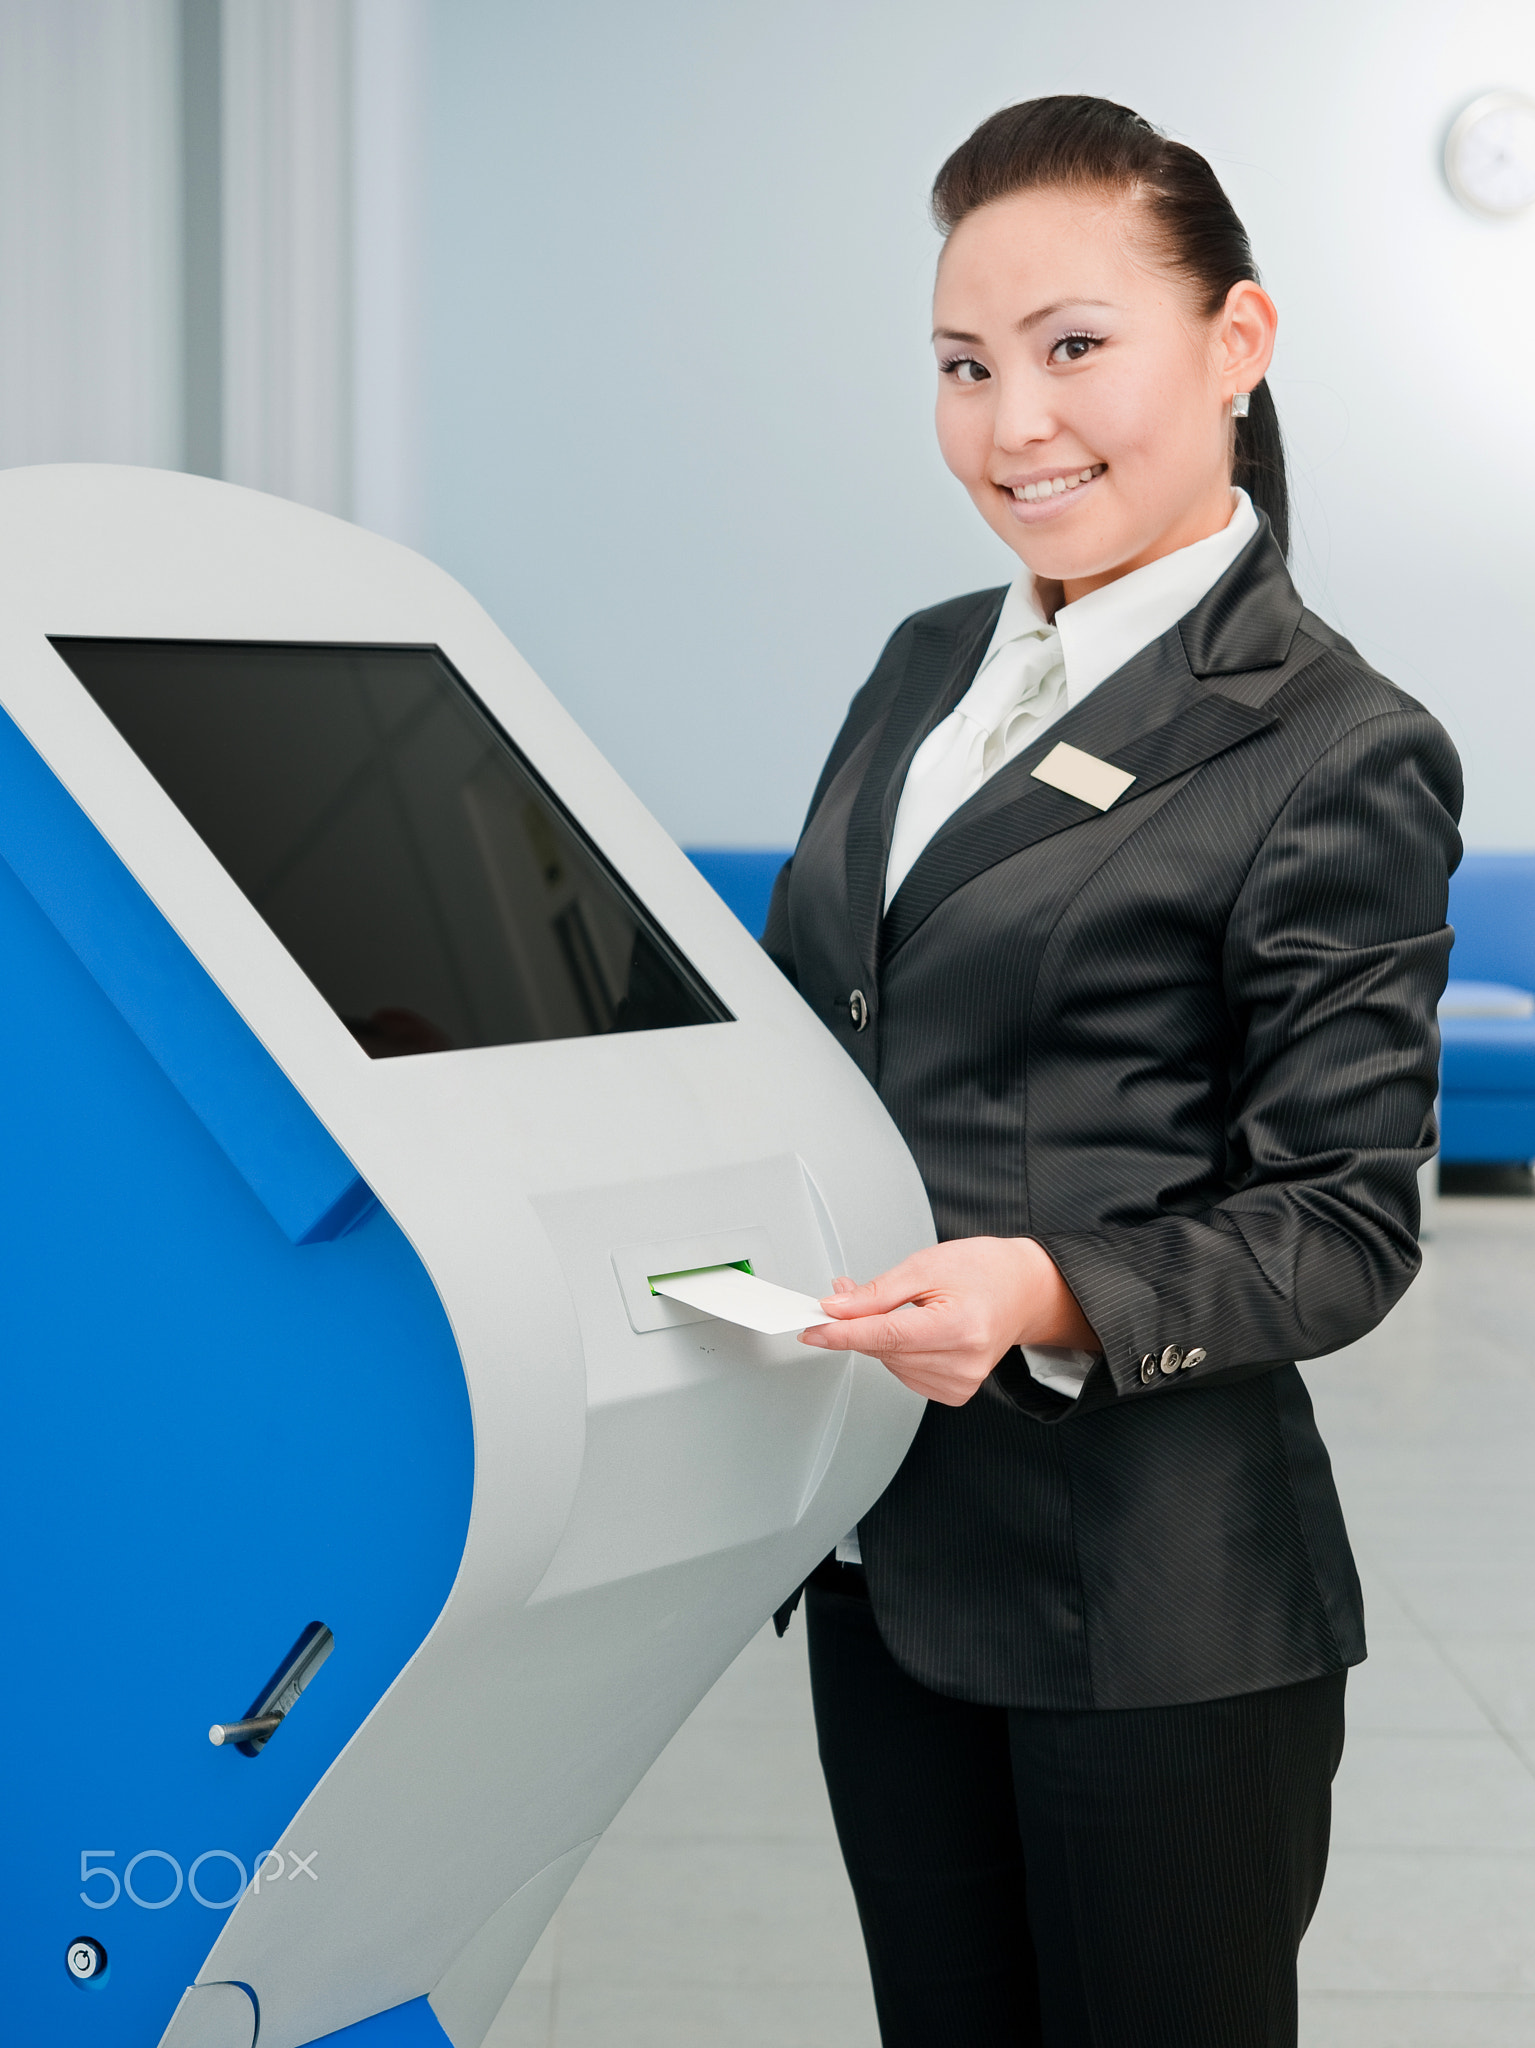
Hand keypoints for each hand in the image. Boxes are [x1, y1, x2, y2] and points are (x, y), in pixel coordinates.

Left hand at [799, 1237, 1098, 1406]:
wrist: (1022, 1290)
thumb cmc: (984, 1271)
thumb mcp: (927, 1265)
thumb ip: (877, 1292)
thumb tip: (836, 1309)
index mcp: (960, 1327)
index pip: (885, 1336)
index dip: (842, 1333)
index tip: (811, 1330)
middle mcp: (963, 1363)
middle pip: (884, 1350)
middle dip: (858, 1323)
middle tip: (849, 1294)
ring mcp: (960, 1383)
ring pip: (889, 1363)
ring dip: (878, 1337)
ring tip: (901, 1307)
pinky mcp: (955, 1393)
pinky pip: (904, 1373)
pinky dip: (897, 1352)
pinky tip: (916, 1331)